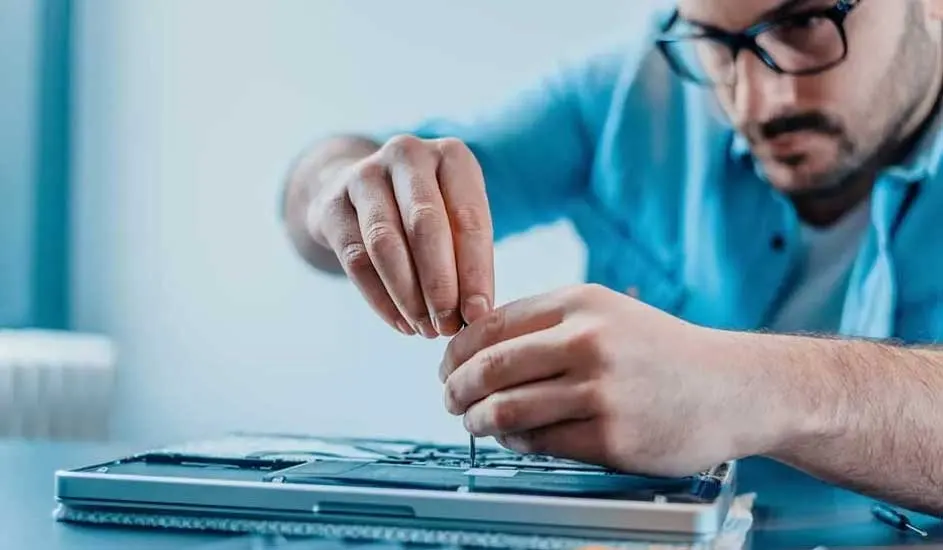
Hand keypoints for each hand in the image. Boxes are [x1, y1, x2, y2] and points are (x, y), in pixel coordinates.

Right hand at [307, 135, 493, 337]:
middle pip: (425, 225)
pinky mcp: (332, 204)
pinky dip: (381, 299)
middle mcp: (407, 154)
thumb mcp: (458, 219)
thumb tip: (476, 313)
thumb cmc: (429, 212)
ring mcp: (364, 175)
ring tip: (425, 329)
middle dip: (440, 284)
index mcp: (452, 155)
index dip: (475, 271)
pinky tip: (400, 323)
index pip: (468, 217)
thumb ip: (469, 258)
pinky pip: (356, 260)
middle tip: (448, 326)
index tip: (479, 314)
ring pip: (385, 243)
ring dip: (408, 295)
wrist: (364, 193)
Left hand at [440, 284, 788, 476]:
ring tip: (473, 423)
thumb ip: (547, 324)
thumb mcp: (608, 313)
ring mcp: (600, 390)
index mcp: (581, 302)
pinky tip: (514, 439)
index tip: (447, 367)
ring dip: (478, 420)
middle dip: (456, 388)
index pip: (491, 325)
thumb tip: (479, 349)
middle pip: (490, 367)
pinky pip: (540, 443)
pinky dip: (515, 442)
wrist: (734, 387)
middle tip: (449, 399)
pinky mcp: (611, 438)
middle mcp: (588, 341)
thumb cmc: (662, 352)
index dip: (456, 351)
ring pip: (507, 409)